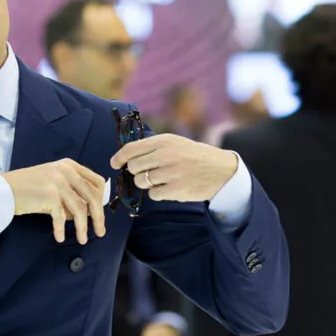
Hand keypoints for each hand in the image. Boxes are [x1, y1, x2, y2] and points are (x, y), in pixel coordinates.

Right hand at [2, 159, 105, 243]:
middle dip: (98, 216)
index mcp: (70, 166)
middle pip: (92, 196)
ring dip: (82, 227)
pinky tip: (59, 237)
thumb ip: (72, 190)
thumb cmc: (29, 188)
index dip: (102, 198)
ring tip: (83, 239)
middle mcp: (66, 171)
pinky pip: (61, 217)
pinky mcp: (49, 195)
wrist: (5, 189)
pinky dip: (61, 229)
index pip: (96, 181)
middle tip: (100, 231)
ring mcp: (58, 182)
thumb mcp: (54, 181)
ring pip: (80, 209)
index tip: (100, 212)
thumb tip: (90, 211)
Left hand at [110, 134, 238, 202]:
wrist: (221, 170)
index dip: (118, 157)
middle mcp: (166, 155)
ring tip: (162, 179)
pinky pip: (153, 194)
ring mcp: (170, 173)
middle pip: (133, 167)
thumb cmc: (195, 156)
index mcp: (164, 141)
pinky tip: (170, 187)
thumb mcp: (175, 143)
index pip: (131, 149)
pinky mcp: (175, 190)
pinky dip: (158, 193)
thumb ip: (153, 147)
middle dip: (136, 172)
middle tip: (148, 172)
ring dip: (147, 183)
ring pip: (141, 182)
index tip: (114, 163)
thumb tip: (126, 156)